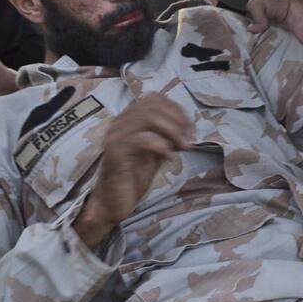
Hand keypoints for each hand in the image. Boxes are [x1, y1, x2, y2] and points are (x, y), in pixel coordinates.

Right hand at [74, 93, 190, 247]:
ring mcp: (115, 137)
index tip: (190, 129)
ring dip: (172, 131)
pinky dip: (162, 146)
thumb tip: (187, 129)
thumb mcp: (154, 153)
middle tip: (190, 139)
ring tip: (183, 147)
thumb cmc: (132, 178)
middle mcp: (119, 124)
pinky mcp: (116, 153)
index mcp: (127, 120)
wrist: (112, 203)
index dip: (176, 110)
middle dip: (177, 120)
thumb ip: (166, 137)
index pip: (153, 99)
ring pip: (148, 118)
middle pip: (152, 105)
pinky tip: (169, 158)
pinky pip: (142, 140)